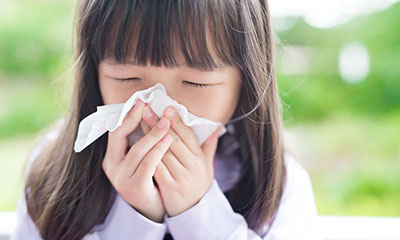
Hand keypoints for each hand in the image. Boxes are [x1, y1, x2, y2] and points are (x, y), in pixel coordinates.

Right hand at [102, 99, 171, 222]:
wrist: (151, 209)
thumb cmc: (149, 179)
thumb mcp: (142, 158)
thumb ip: (143, 140)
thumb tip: (153, 115)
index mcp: (113, 156)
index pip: (116, 130)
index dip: (127, 115)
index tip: (140, 101)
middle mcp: (112, 166)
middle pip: (119, 136)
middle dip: (134, 119)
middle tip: (148, 105)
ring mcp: (121, 177)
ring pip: (136, 150)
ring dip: (152, 134)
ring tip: (166, 122)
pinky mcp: (134, 187)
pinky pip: (147, 164)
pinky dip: (158, 150)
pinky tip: (169, 140)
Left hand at [140, 104, 221, 216]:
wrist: (194, 213)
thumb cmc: (199, 185)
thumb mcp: (208, 166)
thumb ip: (209, 146)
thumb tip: (217, 127)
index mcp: (201, 159)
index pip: (188, 135)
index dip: (177, 121)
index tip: (167, 108)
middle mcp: (192, 167)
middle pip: (173, 141)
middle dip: (159, 123)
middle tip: (147, 109)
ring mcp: (181, 177)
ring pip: (163, 152)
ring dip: (150, 135)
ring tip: (139, 121)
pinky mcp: (169, 187)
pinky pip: (157, 167)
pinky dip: (148, 155)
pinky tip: (138, 144)